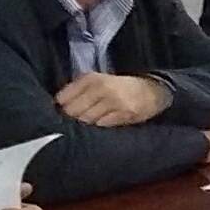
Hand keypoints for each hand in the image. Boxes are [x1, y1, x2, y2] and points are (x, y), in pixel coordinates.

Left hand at [55, 70, 171, 126]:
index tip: (56, 114)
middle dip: (68, 119)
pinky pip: (102, 126)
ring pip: (86, 120)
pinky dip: (96, 129)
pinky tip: (95, 131)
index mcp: (92, 78)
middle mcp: (102, 88)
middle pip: (73, 111)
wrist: (152, 91)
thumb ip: (79, 91)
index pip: (64, 97)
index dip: (58, 109)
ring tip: (80, 130)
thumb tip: (57, 107)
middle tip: (68, 125)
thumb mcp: (99, 81)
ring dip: (81, 127)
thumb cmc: (120, 88)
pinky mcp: (124, 115)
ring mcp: (114, 102)